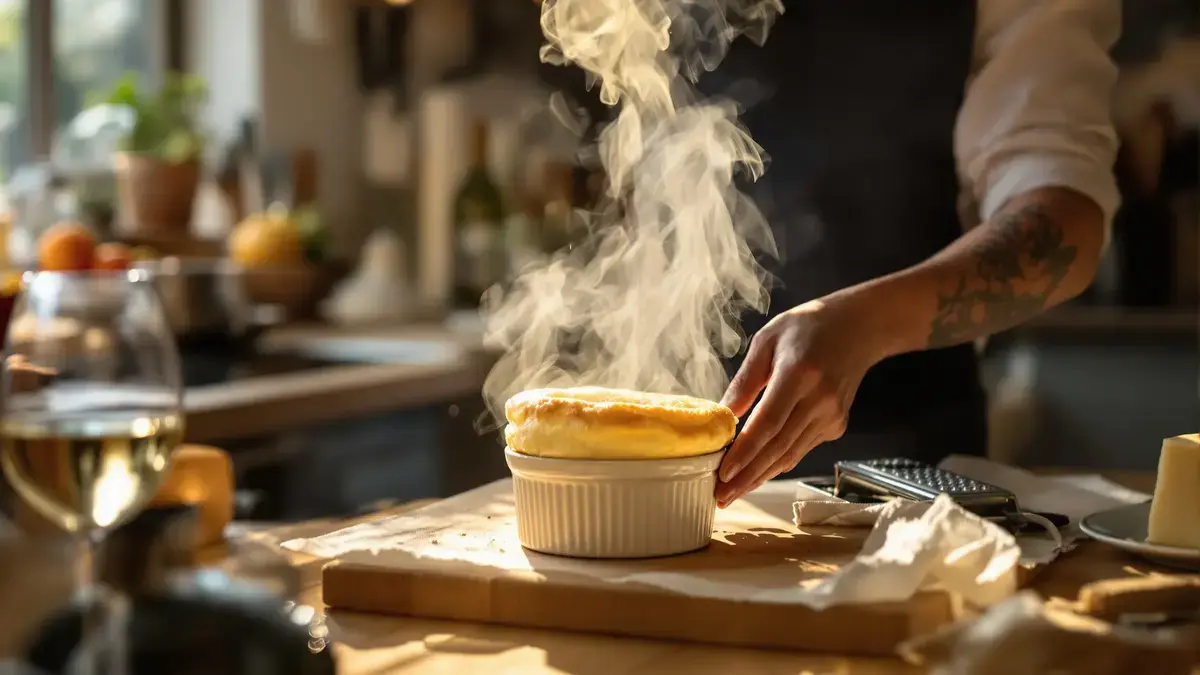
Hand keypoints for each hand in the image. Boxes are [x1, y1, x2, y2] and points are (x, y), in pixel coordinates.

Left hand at [715, 295, 887, 507]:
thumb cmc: (809, 327)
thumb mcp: (768, 340)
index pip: (768, 424)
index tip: (723, 472)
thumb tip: (722, 414)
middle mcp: (819, 400)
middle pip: (778, 448)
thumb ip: (745, 380)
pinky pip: (801, 448)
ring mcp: (832, 416)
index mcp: (799, 375)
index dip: (745, 452)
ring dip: (760, 476)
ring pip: (790, 454)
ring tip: (732, 491)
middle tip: (721, 497)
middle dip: (747, 476)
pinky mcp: (836, 424)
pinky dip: (778, 462)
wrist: (860, 327)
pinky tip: (757, 473)